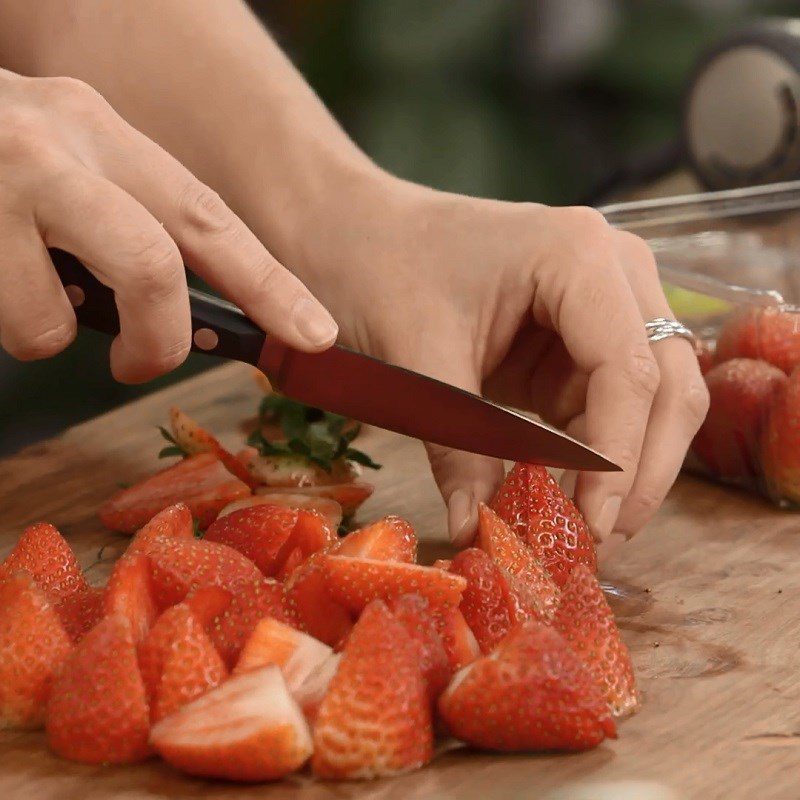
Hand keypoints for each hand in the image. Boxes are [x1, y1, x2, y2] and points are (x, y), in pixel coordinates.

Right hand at [0, 69, 336, 381]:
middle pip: (151, 268)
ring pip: (51, 323)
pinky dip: (5, 323)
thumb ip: (129, 220)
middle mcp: (51, 150)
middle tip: (144, 365)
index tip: (314, 334)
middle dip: (159, 339)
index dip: (268, 284)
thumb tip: (183, 319)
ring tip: (21, 297)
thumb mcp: (71, 165)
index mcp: (102, 132)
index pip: (209, 218)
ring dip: (45, 334)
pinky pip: (2, 323)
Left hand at [297, 177, 709, 544]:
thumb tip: (477, 529)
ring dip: (623, 468)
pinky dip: (591, 454)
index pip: (630, 369)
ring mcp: (600, 304)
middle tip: (598, 538)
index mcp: (577, 255)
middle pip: (666, 384)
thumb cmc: (378, 268)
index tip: (591, 525)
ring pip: (650, 401)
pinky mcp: (577, 339)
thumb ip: (458, 448)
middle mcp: (611, 271)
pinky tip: (563, 494)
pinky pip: (605, 404)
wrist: (352, 233)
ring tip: (583, 529)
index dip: (619, 459)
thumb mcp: (418, 358)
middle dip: (640, 469)